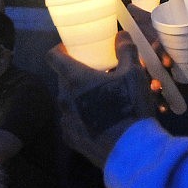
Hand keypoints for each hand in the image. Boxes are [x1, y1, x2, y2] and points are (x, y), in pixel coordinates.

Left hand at [47, 32, 156, 167]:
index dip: (61, 49)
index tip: (73, 49)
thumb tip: (121, 35)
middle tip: (97, 75)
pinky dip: (82, 117)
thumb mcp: (134, 75)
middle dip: (77, 74)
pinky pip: (72, 121)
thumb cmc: (130, 107)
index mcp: (74, 79)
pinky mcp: (71, 139)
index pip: (53, 56)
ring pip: (68, 101)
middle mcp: (64, 98)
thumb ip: (126, 51)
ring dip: (80, 97)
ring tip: (101, 99)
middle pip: (63, 79)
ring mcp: (65, 120)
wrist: (132, 152)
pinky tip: (100, 121)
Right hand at [128, 3, 187, 100]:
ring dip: (152, 89)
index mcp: (168, 45)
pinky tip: (164, 108)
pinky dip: (161, 102)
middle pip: (149, 66)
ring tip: (158, 94)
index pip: (157, 48)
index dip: (159, 54)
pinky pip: (160, 96)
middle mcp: (161, 60)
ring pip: (151, 81)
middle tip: (157, 84)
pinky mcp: (167, 89)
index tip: (168, 63)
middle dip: (149, 75)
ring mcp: (163, 75)